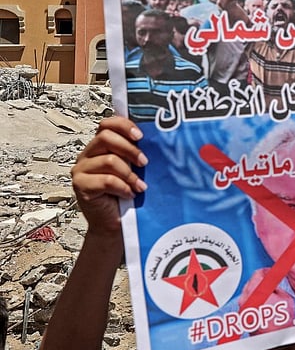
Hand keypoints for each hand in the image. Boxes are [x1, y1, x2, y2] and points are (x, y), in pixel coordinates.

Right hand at [71, 116, 147, 235]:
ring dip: (130, 174)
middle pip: (106, 137)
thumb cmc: (127, 195)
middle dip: (130, 149)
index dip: (124, 125)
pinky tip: (130, 193)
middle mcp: (87, 156)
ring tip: (139, 185)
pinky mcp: (81, 186)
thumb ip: (136, 154)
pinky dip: (123, 187)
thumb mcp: (134, 169)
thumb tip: (159, 140)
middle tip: (144, 163)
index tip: (140, 136)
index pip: (107, 124)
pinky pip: (106, 180)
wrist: (116, 224)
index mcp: (100, 147)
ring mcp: (81, 171)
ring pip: (109, 160)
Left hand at [238, 268, 294, 333]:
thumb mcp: (285, 297)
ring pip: (248, 290)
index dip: (268, 272)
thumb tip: (276, 274)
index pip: (258, 274)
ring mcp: (242, 307)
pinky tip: (263, 304)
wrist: (274, 338)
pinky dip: (254, 298)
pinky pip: (247, 299)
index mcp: (257, 292)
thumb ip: (277, 284)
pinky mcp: (241, 313)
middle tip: (272, 287)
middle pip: (251, 281)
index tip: (272, 273)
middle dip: (262, 281)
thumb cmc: (281, 321)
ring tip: (269, 298)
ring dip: (257, 290)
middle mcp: (246, 299)